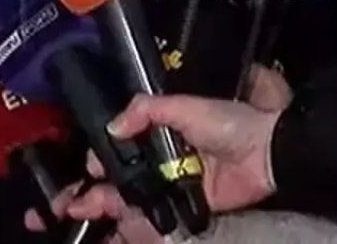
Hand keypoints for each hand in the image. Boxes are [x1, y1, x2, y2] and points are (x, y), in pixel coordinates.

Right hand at [26, 65, 288, 238]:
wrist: (267, 153)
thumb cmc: (229, 122)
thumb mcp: (186, 106)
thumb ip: (147, 110)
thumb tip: (112, 127)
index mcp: (160, 131)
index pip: (121, 144)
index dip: (101, 156)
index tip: (89, 167)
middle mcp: (162, 158)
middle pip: (120, 176)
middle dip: (92, 189)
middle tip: (68, 202)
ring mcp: (172, 184)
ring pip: (131, 198)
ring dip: (104, 207)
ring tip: (80, 214)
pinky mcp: (185, 206)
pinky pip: (155, 216)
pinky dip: (133, 225)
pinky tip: (109, 231)